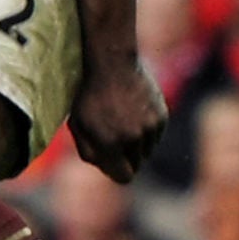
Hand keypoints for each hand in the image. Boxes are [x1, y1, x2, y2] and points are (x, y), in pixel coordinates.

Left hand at [68, 52, 168, 182]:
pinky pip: (156, 136)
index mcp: (109, 143)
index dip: (116, 171)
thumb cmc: (89, 95)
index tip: (111, 160)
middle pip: (136, 165)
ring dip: (136, 143)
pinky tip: (134, 111)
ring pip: (147, 151)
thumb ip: (89, 152)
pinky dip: (147, 130)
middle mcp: (132, 138)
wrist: (112, 62)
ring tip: (122, 120)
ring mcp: (149, 127)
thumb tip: (107, 169)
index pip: (124, 177)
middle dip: (125, 156)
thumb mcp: (78, 124)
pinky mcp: (161, 117)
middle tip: (114, 135)